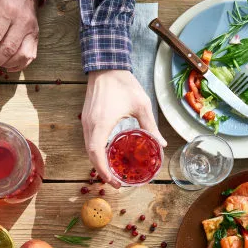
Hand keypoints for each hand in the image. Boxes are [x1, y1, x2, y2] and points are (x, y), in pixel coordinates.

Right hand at [82, 70, 165, 188]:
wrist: (106, 66)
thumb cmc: (123, 84)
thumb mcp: (141, 105)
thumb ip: (150, 126)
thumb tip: (161, 144)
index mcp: (101, 124)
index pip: (96, 154)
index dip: (104, 171)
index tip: (114, 181)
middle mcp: (90, 125)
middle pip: (91, 155)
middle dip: (102, 171)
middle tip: (116, 181)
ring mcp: (86, 122)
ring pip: (88, 149)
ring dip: (98, 162)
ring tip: (112, 171)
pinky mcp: (87, 119)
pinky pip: (89, 140)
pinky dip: (96, 151)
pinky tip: (108, 154)